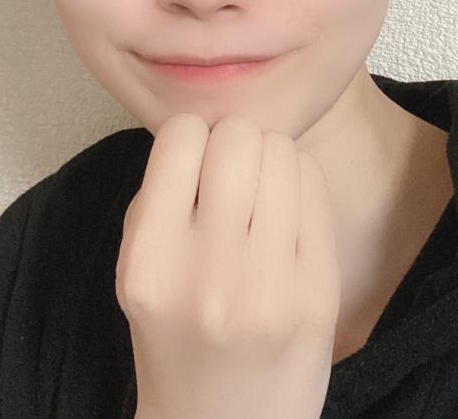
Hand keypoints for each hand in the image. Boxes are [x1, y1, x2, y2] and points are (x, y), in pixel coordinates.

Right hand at [116, 112, 340, 418]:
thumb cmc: (178, 332)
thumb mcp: (137, 269)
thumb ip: (161, 194)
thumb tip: (210, 125)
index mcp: (149, 263)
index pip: (181, 135)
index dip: (189, 141)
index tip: (194, 167)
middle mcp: (207, 273)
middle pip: (239, 135)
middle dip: (235, 144)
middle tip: (234, 177)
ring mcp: (270, 284)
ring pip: (283, 151)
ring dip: (270, 162)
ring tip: (260, 200)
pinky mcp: (319, 290)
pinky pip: (314, 183)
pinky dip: (299, 186)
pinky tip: (286, 221)